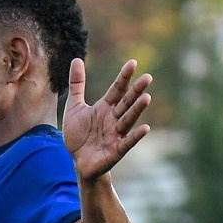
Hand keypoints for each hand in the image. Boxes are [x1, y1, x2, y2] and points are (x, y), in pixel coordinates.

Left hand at [63, 58, 151, 182]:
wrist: (78, 162)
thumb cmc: (79, 135)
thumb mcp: (74, 108)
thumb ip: (77, 85)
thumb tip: (76, 59)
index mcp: (105, 107)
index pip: (116, 89)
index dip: (124, 77)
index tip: (132, 63)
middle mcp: (113, 119)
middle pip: (126, 102)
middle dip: (135, 91)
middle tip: (147, 77)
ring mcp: (116, 134)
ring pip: (127, 120)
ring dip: (137, 110)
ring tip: (147, 97)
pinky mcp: (116, 150)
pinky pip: (127, 142)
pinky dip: (135, 136)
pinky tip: (146, 128)